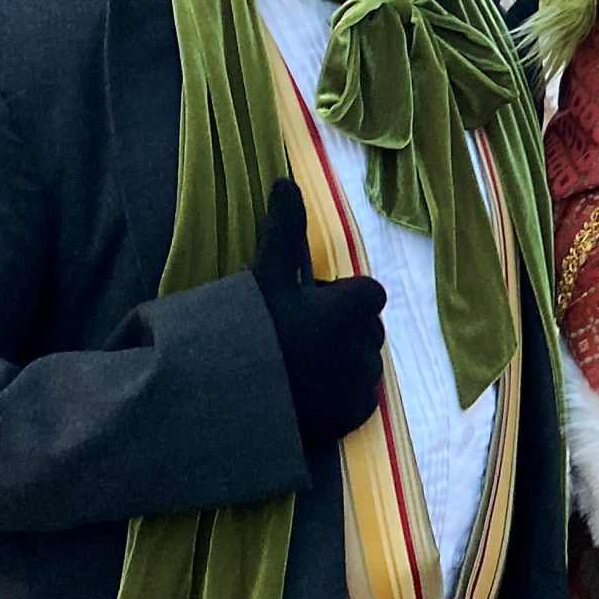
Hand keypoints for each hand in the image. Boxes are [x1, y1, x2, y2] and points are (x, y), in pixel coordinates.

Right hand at [250, 178, 386, 451]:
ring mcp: (364, 383)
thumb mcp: (266, 276)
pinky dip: (338, 396)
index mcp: (356, 307)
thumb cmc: (249, 329)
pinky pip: (357, 399)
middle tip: (292, 339)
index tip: (302, 307)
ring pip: (361, 363)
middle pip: (365, 328)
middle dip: (339, 330)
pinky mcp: (355, 417)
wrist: (229, 400)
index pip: (365, 293)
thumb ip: (285, 229)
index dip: (336, 298)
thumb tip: (286, 181)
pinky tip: (303, 395)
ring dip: (339, 362)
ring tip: (294, 369)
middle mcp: (369, 344)